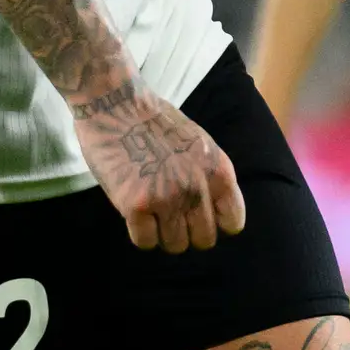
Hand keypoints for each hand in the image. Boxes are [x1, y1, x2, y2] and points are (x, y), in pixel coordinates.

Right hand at [74, 83, 248, 251]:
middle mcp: (198, 188)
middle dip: (188, 233)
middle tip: (171, 217)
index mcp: (219, 172)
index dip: (215, 223)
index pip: (232, 222)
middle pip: (204, 240)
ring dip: (163, 235)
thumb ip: (209, 176)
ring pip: (175, 245)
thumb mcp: (201, 145)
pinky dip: (140, 234)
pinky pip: (145, 242)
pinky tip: (135, 215)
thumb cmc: (156, 122)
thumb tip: (213, 210)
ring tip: (152, 214)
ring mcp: (167, 198)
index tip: (200, 217)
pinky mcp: (135, 206)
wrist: (116, 104)